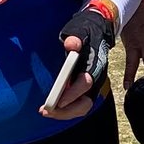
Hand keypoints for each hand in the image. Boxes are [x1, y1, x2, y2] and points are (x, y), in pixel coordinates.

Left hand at [40, 3, 115, 119]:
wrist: (98, 30)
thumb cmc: (86, 32)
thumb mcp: (81, 29)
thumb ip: (75, 37)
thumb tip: (71, 44)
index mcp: (95, 65)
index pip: (86, 83)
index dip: (72, 94)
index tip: (57, 101)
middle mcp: (96, 79)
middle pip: (85, 103)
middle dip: (66, 111)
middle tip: (46, 111)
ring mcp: (92, 86)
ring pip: (82, 108)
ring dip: (64, 113)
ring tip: (46, 112)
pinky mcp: (86, 89)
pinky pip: (78, 105)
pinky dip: (65, 110)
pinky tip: (52, 108)